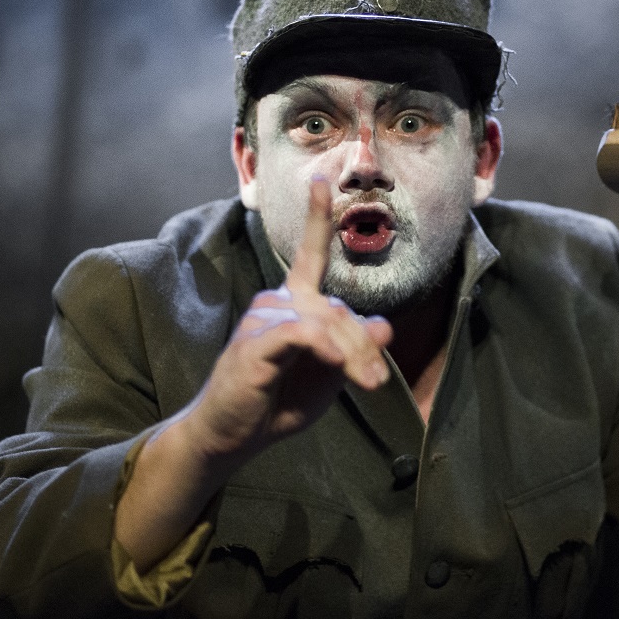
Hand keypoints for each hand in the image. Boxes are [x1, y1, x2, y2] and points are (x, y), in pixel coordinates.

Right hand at [182, 176, 393, 464]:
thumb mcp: (328, 376)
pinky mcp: (253, 342)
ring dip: (352, 355)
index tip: (321, 182)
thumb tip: (384, 325)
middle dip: (363, 346)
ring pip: (326, 321)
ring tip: (367, 384)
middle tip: (376, 382)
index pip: (308, 255)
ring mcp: (261, 319)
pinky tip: (336, 364)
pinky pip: (302, 332)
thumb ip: (354, 350)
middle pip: (338, 309)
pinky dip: (326, 346)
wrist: (233, 435)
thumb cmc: (278, 401)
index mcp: (293, 305)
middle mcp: (276, 302)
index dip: (316, 217)